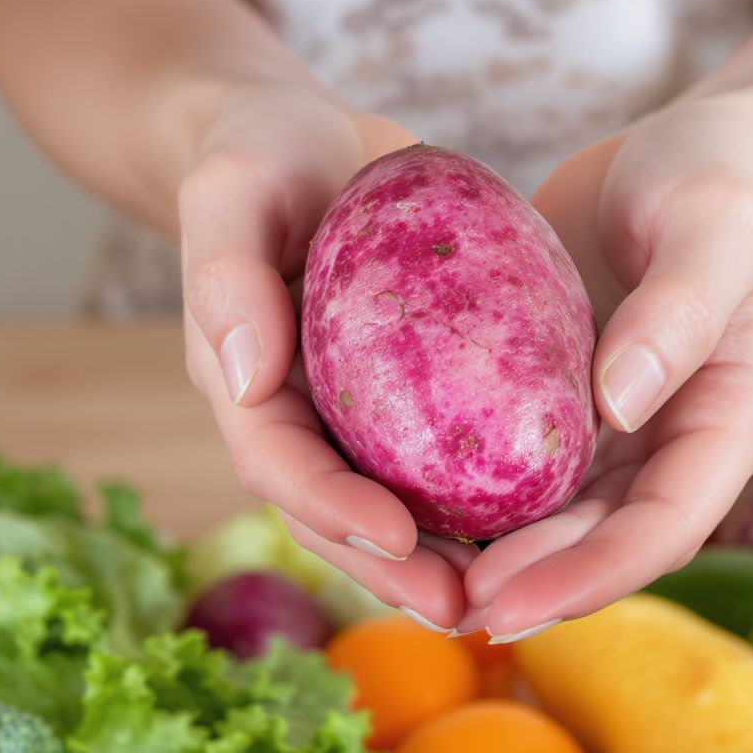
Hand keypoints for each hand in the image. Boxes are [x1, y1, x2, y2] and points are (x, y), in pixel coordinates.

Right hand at [180, 83, 473, 628]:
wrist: (304, 143)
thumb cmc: (259, 155)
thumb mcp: (231, 188)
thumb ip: (222, 273)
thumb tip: (244, 381)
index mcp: (244, 380)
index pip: (276, 463)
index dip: (330, 508)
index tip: (401, 536)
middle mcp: (294, 411)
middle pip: (335, 510)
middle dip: (393, 567)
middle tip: (464, 610)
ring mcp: (345, 408)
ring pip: (386, 500)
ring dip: (439, 556)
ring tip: (505, 594)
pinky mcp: (396, 390)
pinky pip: (431, 456)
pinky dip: (470, 497)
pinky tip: (530, 521)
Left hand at [464, 100, 752, 640]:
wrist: (680, 152)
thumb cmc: (717, 172)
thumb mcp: (714, 220)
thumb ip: (680, 309)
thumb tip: (618, 404)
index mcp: (732, 419)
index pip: (666, 525)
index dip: (590, 576)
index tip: (507, 604)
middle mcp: (676, 441)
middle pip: (604, 540)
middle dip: (531, 584)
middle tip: (442, 607)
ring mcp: (624, 428)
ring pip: (560, 517)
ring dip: (495, 554)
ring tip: (413, 577)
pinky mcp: (571, 400)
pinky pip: (524, 462)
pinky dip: (476, 492)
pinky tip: (412, 504)